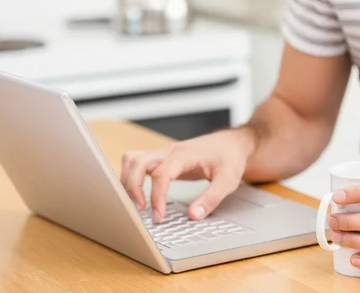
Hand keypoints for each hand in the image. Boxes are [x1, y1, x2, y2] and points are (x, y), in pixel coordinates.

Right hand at [120, 128, 253, 222]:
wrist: (232, 143)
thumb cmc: (230, 158)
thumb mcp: (228, 180)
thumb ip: (211, 198)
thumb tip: (193, 216)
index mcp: (184, 154)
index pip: (161, 174)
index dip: (157, 197)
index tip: (159, 217)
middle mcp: (169, 151)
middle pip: (137, 162)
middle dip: (132, 187)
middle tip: (141, 211)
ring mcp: (163, 153)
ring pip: (132, 160)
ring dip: (127, 180)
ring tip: (136, 204)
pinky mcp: (162, 158)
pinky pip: (137, 162)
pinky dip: (131, 176)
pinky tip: (137, 194)